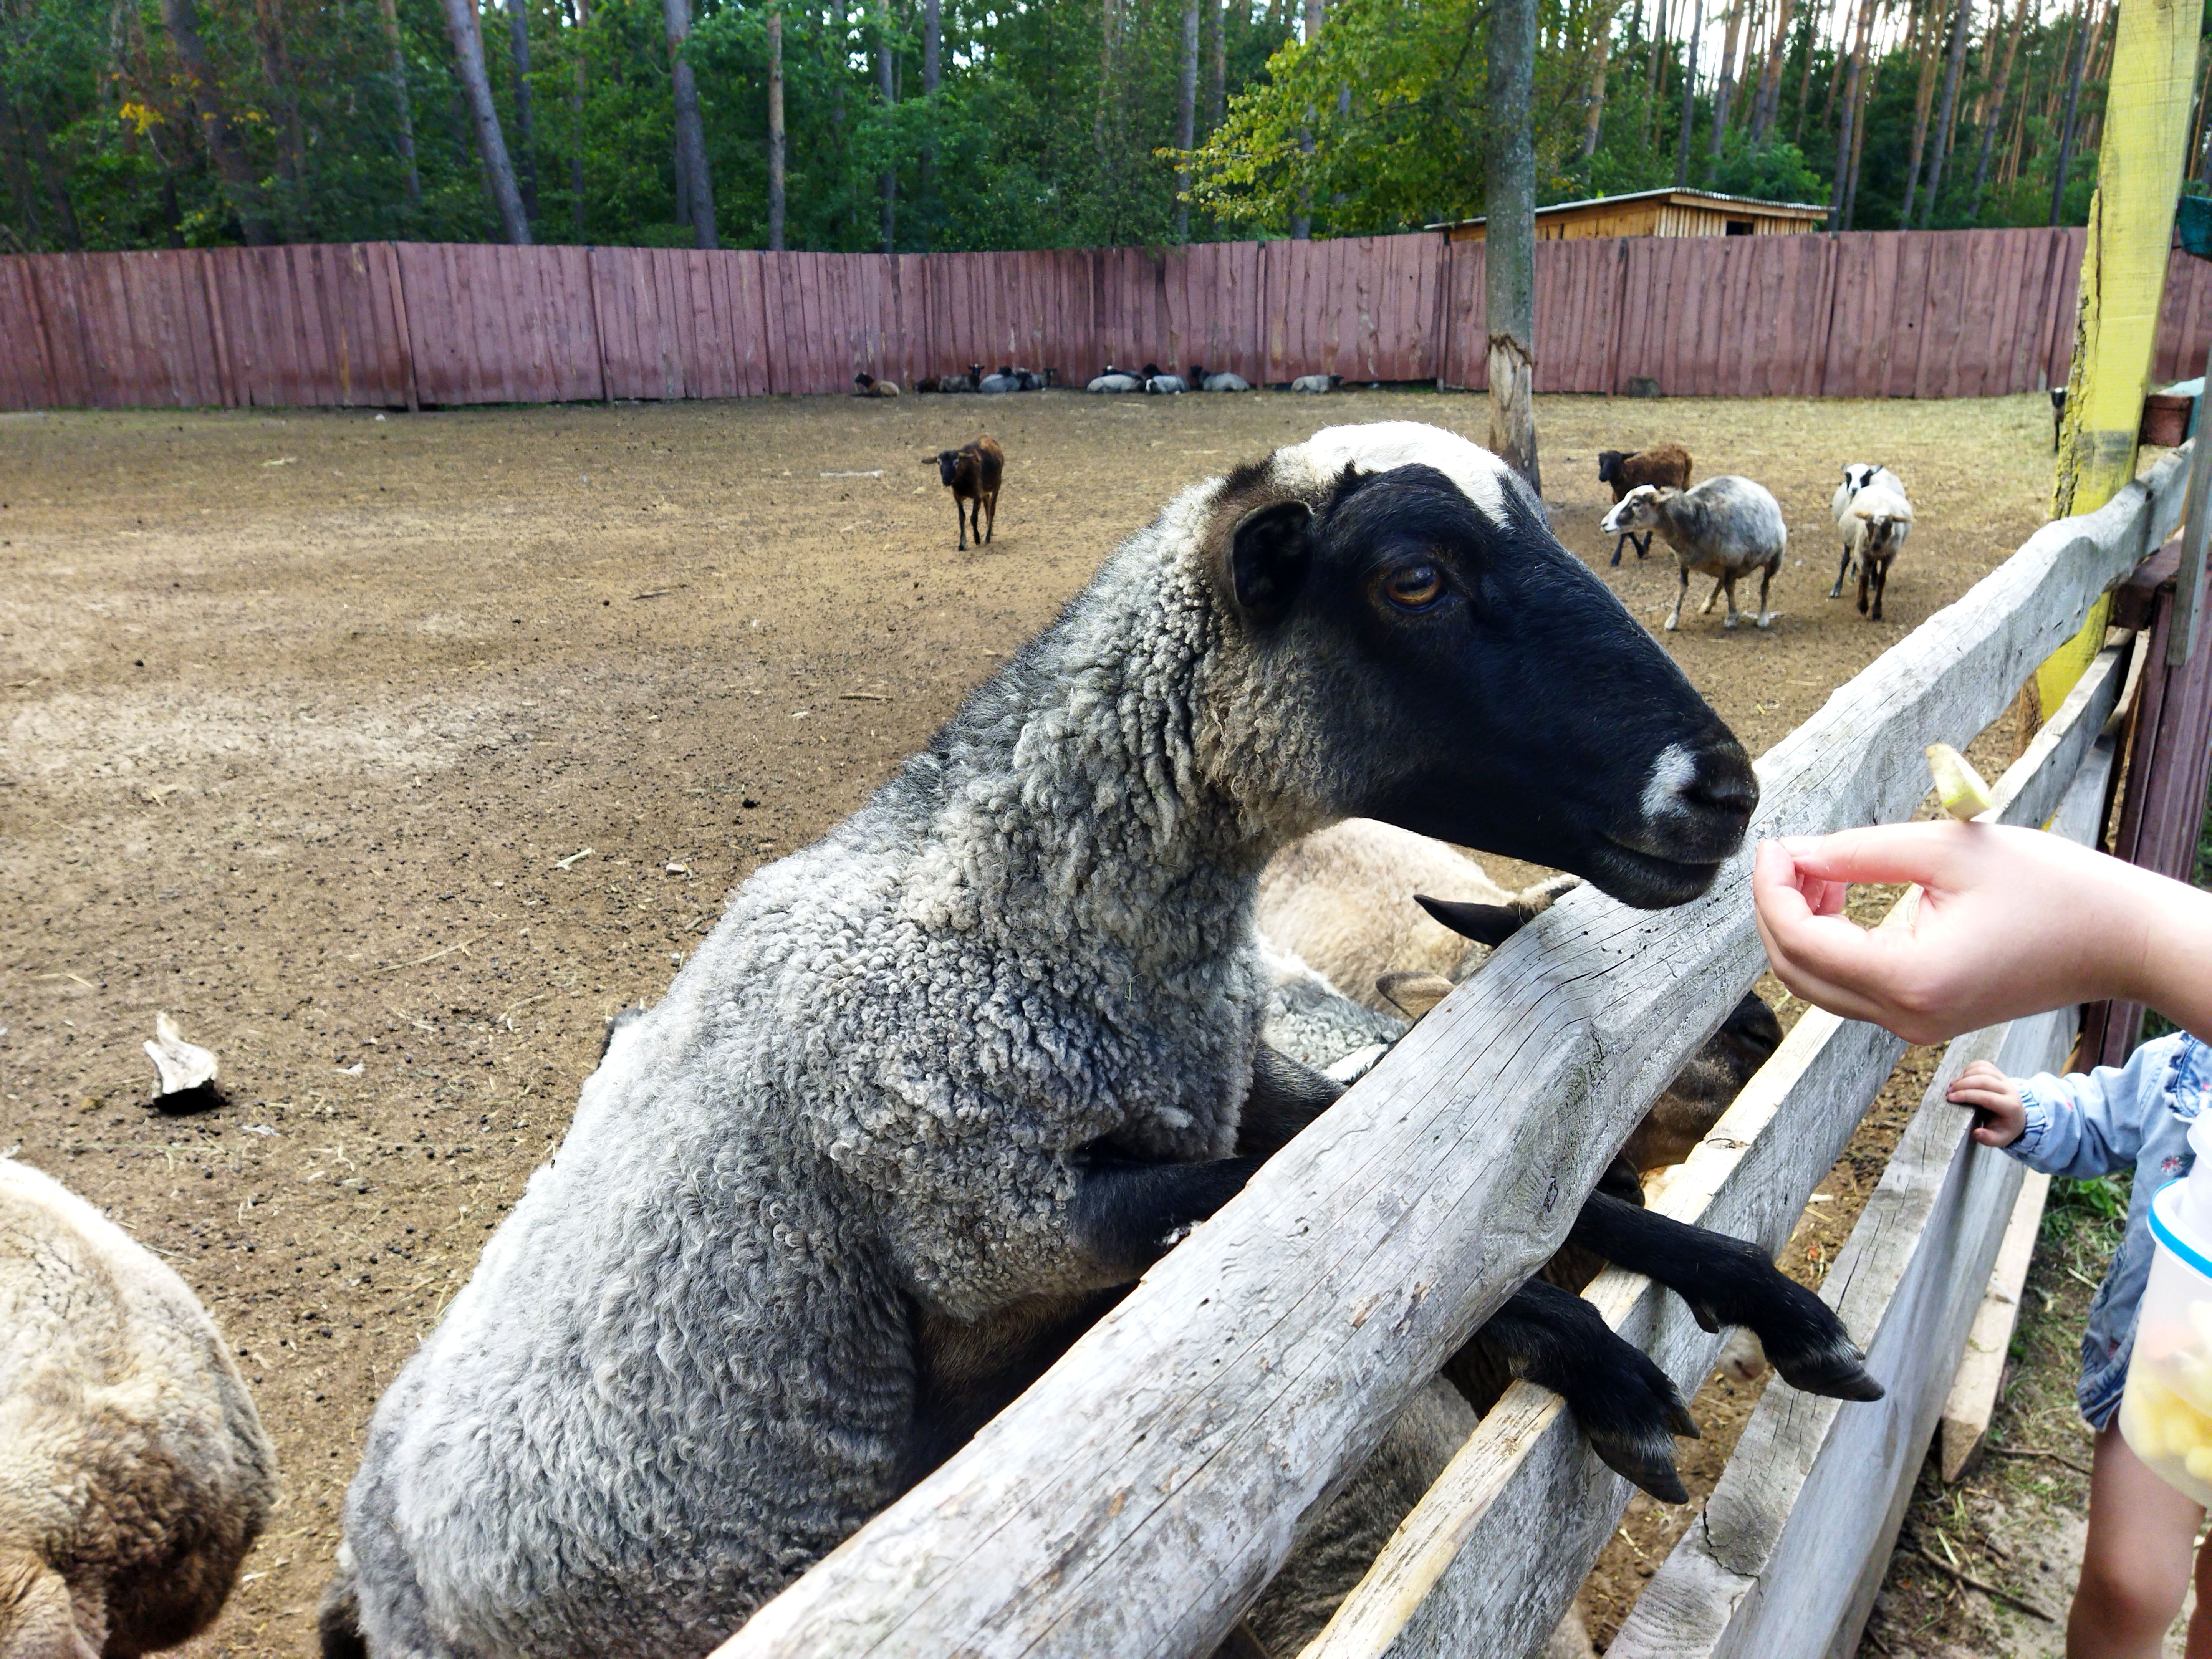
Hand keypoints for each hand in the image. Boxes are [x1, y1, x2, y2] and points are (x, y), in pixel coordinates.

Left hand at [1752, 821, 2211, 1044]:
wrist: (2120, 939)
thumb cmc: (2051, 887)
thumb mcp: (1948, 849)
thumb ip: (1859, 852)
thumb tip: (1795, 853)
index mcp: (1910, 980)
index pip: (1798, 941)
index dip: (1771, 889)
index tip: (1775, 843)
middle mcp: (1905, 1018)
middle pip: (1795, 970)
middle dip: (1777, 908)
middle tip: (1789, 852)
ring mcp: (1913, 1027)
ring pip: (1817, 983)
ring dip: (1801, 925)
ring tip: (1821, 868)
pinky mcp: (1923, 1019)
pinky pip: (1850, 986)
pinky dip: (1831, 943)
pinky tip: (1841, 896)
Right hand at [1946, 1059, 2026, 1146]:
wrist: (2015, 1116)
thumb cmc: (2003, 1128)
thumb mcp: (1999, 1139)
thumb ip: (1988, 1139)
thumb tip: (1976, 1133)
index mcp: (2010, 1106)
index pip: (1987, 1097)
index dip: (1967, 1095)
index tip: (1950, 1098)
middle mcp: (2010, 1090)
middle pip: (1984, 1080)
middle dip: (1963, 1084)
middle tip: (1948, 1092)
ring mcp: (2005, 1079)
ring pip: (1983, 1070)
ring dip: (1964, 1075)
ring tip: (1953, 1085)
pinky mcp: (1999, 1073)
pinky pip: (1983, 1065)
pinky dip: (1970, 1068)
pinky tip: (1962, 1077)